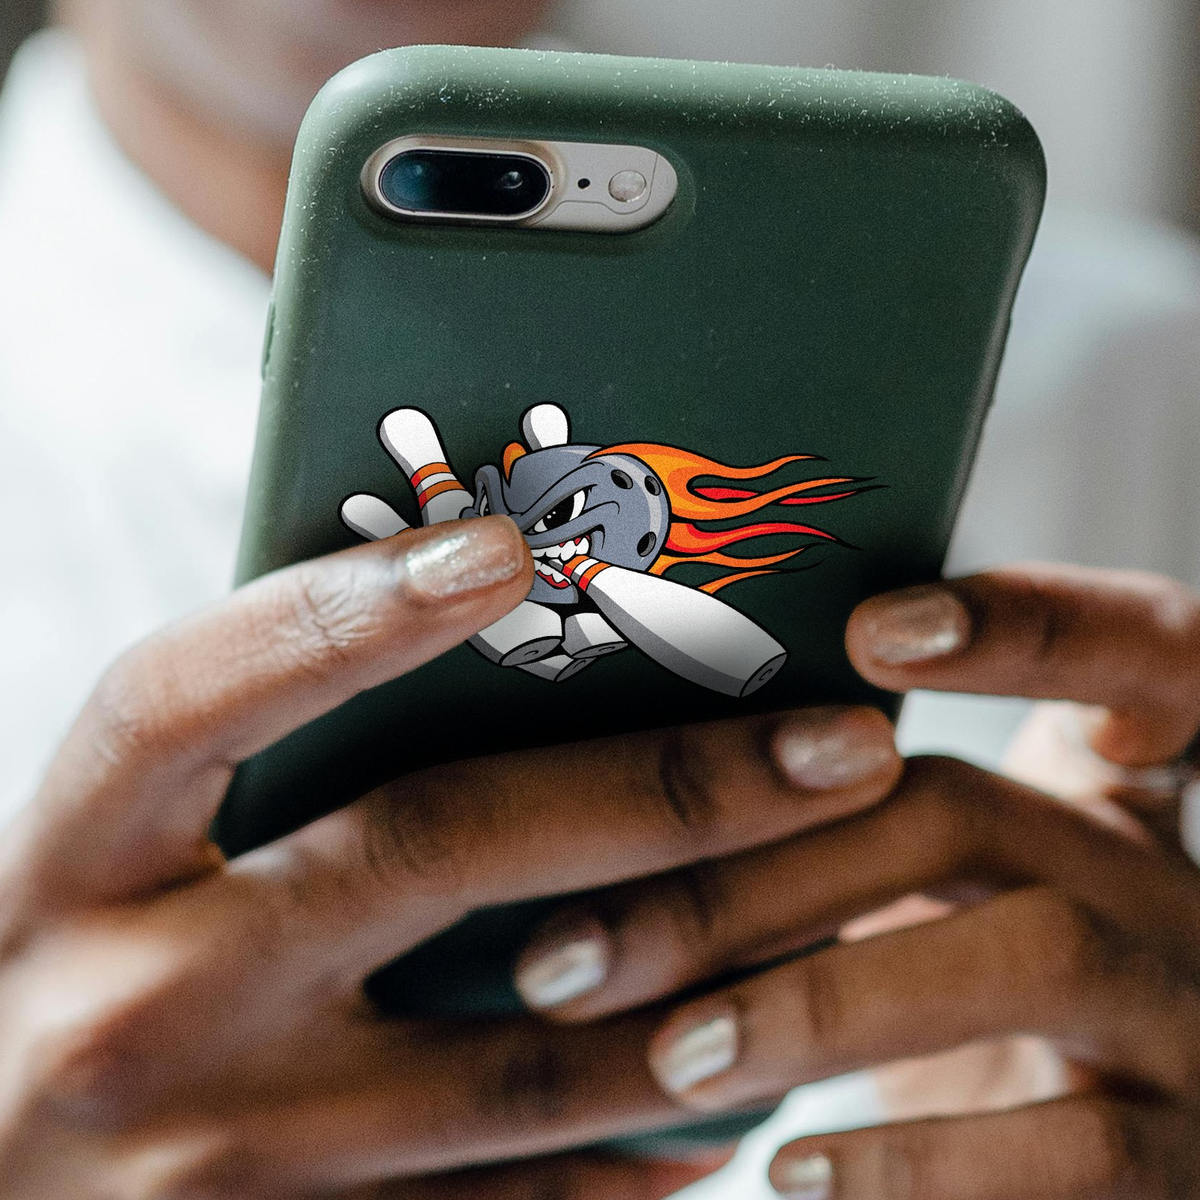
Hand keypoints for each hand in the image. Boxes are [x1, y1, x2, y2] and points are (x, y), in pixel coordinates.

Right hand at [0, 516, 902, 1198]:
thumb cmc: (68, 988)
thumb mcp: (111, 864)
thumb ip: (257, 770)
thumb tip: (480, 653)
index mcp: (73, 860)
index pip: (199, 691)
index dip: (351, 606)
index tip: (515, 540)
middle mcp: (130, 1006)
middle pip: (431, 852)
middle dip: (666, 788)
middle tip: (843, 742)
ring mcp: (212, 1167)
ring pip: (516, 1060)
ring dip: (706, 978)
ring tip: (852, 899)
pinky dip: (633, 1149)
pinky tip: (734, 1089)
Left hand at [512, 565, 1199, 1199]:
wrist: (1108, 1167)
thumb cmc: (973, 993)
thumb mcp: (941, 896)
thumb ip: (843, 828)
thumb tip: (616, 784)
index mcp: (1103, 791)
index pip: (1132, 648)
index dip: (1029, 620)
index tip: (872, 628)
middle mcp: (1157, 877)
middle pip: (967, 809)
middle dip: (762, 868)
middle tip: (574, 948)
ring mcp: (1189, 1014)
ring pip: (1030, 953)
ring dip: (822, 1002)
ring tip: (669, 1056)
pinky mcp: (1188, 1161)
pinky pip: (1075, 1152)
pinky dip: (914, 1162)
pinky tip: (790, 1170)